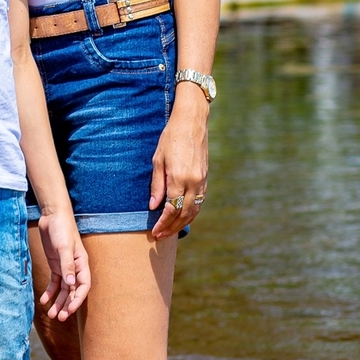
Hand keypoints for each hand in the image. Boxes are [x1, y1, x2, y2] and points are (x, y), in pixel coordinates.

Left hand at [36, 208, 89, 319]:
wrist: (52, 216)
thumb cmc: (62, 228)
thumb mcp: (64, 247)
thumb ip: (67, 265)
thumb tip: (71, 284)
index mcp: (82, 264)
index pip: (83, 286)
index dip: (77, 299)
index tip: (70, 310)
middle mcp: (75, 268)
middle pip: (73, 291)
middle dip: (67, 305)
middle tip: (60, 318)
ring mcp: (65, 267)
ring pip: (63, 290)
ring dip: (58, 302)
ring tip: (52, 315)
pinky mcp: (55, 265)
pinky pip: (54, 282)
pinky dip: (50, 292)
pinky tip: (43, 300)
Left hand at [149, 88, 208, 238]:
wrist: (192, 122)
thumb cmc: (170, 138)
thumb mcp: (158, 159)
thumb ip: (157, 184)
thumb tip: (153, 206)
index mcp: (180, 178)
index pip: (172, 209)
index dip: (163, 223)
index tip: (154, 231)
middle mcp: (194, 182)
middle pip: (184, 214)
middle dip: (172, 227)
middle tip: (160, 236)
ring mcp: (202, 181)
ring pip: (194, 210)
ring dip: (182, 223)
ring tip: (170, 231)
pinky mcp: (206, 178)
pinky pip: (200, 202)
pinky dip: (191, 212)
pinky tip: (182, 217)